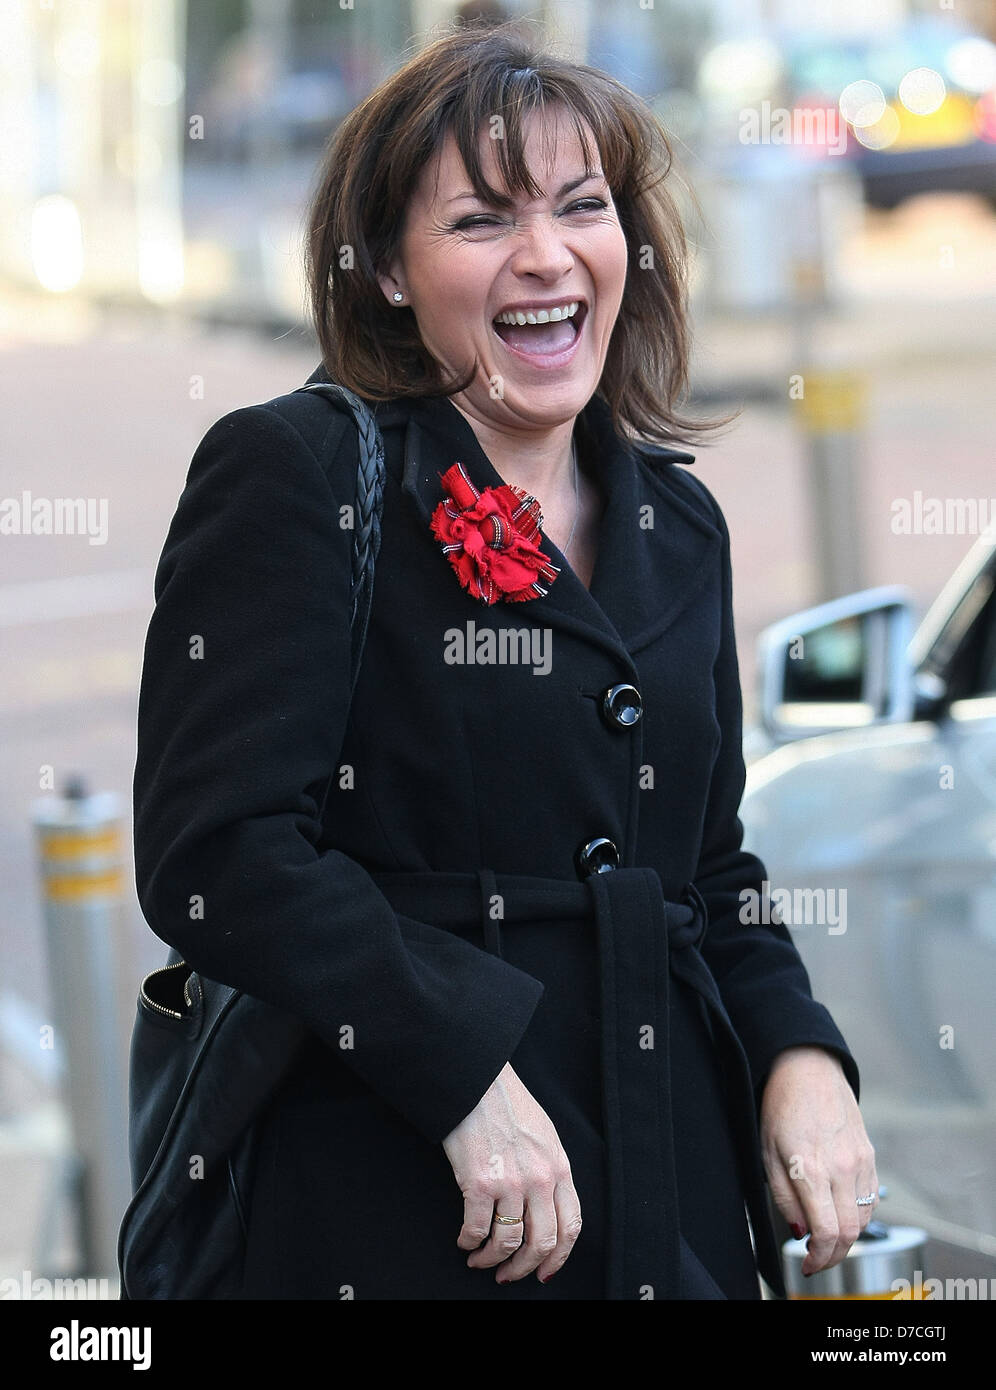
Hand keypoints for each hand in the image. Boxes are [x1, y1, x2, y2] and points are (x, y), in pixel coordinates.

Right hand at [441, 1063, 581, 1283]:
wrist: (478, 1081)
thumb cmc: (508, 1104)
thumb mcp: (544, 1134)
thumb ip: (550, 1169)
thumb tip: (548, 1206)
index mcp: (559, 1167)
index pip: (570, 1226)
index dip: (558, 1257)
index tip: (544, 1272)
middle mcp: (540, 1179)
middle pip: (541, 1242)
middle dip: (524, 1267)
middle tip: (508, 1274)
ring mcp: (510, 1182)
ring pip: (508, 1241)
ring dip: (492, 1259)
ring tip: (480, 1259)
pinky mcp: (479, 1182)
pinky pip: (476, 1228)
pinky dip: (469, 1242)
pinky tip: (465, 1240)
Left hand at [759, 1045, 878, 1276]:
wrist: (808, 1067)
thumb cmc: (781, 1106)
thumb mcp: (767, 1152)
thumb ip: (784, 1197)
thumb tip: (800, 1232)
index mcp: (811, 1169)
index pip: (828, 1233)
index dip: (819, 1259)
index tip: (806, 1264)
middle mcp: (842, 1168)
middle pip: (851, 1233)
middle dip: (834, 1256)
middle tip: (816, 1258)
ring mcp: (860, 1161)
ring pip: (865, 1218)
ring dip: (847, 1236)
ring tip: (825, 1235)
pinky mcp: (870, 1154)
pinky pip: (871, 1197)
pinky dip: (859, 1213)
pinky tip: (840, 1209)